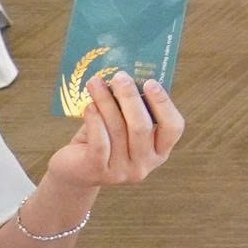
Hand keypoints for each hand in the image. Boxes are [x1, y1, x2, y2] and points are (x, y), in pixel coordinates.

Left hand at [43, 72, 182, 194]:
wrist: (74, 170)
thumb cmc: (103, 139)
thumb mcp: (123, 126)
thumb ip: (129, 110)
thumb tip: (127, 79)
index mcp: (159, 151)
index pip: (173, 127)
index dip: (164, 104)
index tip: (150, 82)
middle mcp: (144, 165)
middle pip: (142, 127)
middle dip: (130, 98)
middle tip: (120, 76)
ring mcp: (121, 171)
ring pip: (117, 130)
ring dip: (106, 102)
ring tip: (96, 83)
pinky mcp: (97, 171)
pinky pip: (99, 141)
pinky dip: (95, 120)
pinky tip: (89, 106)